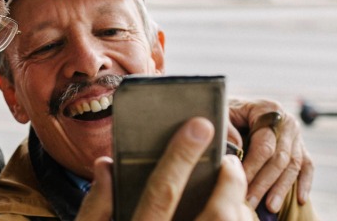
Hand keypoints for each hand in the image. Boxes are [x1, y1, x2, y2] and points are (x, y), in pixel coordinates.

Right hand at [77, 118, 251, 220]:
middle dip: (230, 182)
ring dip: (240, 209)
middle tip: (229, 161)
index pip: (164, 192)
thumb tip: (106, 165)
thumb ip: (96, 208)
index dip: (182, 156)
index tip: (200, 125)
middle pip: (216, 215)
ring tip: (231, 190)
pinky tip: (231, 216)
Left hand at [228, 98, 313, 211]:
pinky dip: (304, 183)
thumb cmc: (228, 113)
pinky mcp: (300, 146)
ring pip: (294, 165)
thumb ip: (227, 128)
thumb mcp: (223, 113)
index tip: (239, 184)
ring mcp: (296, 135)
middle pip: (280, 158)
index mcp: (268, 110)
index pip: (264, 144)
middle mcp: (286, 122)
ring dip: (281, 188)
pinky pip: (307, 166)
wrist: (239, 108)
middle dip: (264, 183)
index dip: (253, 167)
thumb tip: (238, 149)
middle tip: (250, 202)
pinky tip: (299, 199)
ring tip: (270, 207)